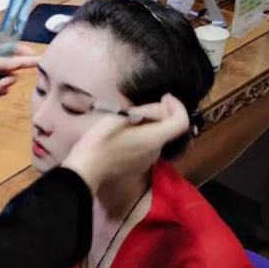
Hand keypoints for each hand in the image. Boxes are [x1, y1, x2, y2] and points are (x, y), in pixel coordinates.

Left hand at [0, 44, 39, 113]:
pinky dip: (2, 91)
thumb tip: (21, 62)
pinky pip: (4, 90)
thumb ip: (6, 63)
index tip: (35, 56)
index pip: (12, 49)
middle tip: (31, 69)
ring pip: (10, 79)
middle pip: (14, 65)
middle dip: (16, 70)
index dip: (23, 51)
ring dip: (7, 83)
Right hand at [61, 94, 188, 194]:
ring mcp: (149, 160)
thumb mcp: (117, 118)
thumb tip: (156, 109)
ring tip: (130, 117)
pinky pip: (149, 144)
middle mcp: (157, 150)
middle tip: (140, 106)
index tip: (165, 97)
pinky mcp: (140, 164)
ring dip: (151, 123)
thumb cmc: (100, 142)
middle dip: (161, 113)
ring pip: (159, 136)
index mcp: (154, 138)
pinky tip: (126, 131)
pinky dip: (144, 133)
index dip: (178, 106)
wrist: (86, 170)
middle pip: (169, 128)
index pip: (181, 122)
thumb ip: (141, 112)